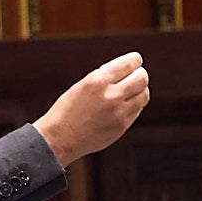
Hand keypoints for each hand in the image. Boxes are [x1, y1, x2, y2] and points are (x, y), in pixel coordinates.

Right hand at [33, 51, 149, 166]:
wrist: (58, 140)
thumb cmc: (66, 112)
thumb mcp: (81, 86)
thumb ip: (105, 77)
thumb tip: (127, 69)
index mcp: (98, 81)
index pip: (130, 63)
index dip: (135, 61)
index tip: (135, 62)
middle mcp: (110, 95)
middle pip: (142, 78)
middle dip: (139, 75)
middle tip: (134, 77)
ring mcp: (118, 112)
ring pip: (144, 95)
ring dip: (139, 91)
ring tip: (130, 93)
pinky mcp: (121, 126)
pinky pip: (136, 111)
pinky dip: (133, 106)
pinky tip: (122, 107)